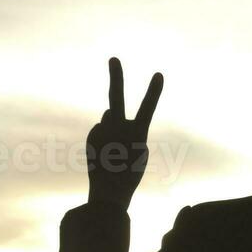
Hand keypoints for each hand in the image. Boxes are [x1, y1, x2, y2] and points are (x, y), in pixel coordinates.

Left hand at [86, 57, 163, 210]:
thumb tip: (106, 110)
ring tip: (116, 147)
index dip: (154, 91)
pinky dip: (104, 137)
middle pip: (116, 97)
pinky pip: (101, 129)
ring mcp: (103, 131)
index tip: (158, 74)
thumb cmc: (130, 173)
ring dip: (113, 126)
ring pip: (109, 117)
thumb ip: (126, 127)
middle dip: (116, 76)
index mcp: (136, 134)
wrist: (109, 192)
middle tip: (113, 59)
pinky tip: (106, 152)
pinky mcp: (92, 135)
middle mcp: (117, 129)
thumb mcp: (137, 151)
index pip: (148, 107)